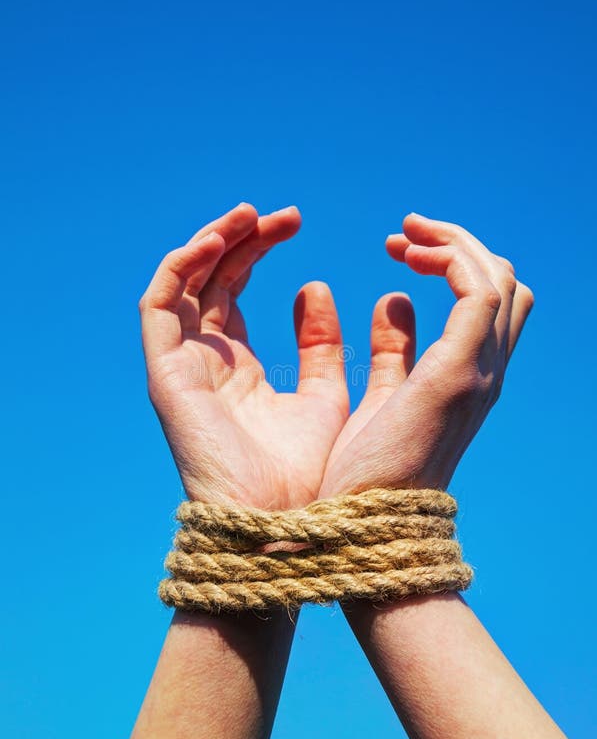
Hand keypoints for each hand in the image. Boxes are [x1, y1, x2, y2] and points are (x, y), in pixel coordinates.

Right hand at [140, 203, 348, 509]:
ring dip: (211, 243)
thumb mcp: (325, 394)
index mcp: (237, 367)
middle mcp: (204, 362)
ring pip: (182, 285)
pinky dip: (182, 268)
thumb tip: (315, 285)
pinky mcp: (167, 374)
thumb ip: (321, 344)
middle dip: (242, 239)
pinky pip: (160, 307)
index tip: (295, 221)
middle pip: (209, 280)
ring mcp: (183, 367)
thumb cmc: (310, 475)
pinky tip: (220, 241)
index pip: (236, 289)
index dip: (259, 249)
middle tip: (282, 213)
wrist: (288, 526)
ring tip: (250, 214)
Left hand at [320, 213, 533, 495]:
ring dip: (452, 245)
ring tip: (403, 237)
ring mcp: (478, 372)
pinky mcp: (458, 374)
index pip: (488, 302)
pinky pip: (478, 294)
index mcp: (468, 378)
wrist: (366, 529)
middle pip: (504, 283)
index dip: (452, 263)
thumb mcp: (383, 400)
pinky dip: (451, 262)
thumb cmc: (365, 476)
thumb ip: (395, 354)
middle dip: (456, 245)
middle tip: (404, 235)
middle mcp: (485, 371)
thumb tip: (394, 303)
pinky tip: (407, 259)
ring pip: (497, 280)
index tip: (400, 250)